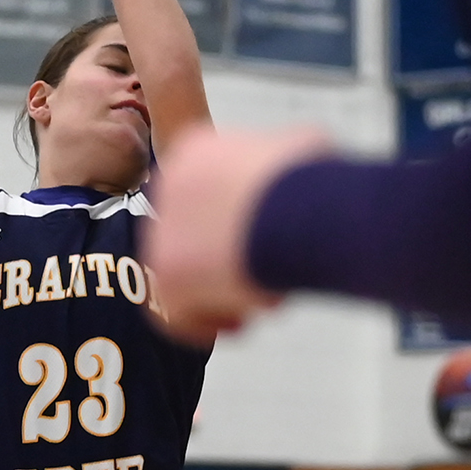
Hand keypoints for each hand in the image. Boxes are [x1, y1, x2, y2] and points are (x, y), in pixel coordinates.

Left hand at [141, 122, 329, 343]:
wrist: (294, 207)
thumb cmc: (307, 179)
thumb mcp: (302, 148)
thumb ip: (285, 161)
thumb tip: (300, 165)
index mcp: (195, 153)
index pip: (202, 192)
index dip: (233, 220)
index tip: (259, 235)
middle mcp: (169, 188)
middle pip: (194, 235)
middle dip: (228, 257)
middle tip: (262, 269)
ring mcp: (163, 233)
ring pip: (186, 273)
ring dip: (222, 288)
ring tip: (262, 292)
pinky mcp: (168, 275)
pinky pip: (178, 313)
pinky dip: (208, 322)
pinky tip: (240, 321)